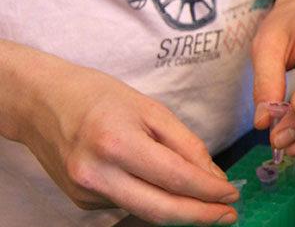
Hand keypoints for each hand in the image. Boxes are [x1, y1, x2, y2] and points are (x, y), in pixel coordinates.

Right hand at [10, 60, 238, 224]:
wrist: (42, 103)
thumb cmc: (99, 98)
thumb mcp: (152, 110)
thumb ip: (187, 145)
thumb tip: (214, 179)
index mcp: (117, 143)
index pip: (176, 179)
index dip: (210, 191)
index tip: (232, 194)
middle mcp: (98, 174)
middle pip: (162, 210)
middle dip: (202, 216)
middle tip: (229, 215)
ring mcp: (87, 192)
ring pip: (147, 213)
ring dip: (182, 214)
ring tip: (210, 208)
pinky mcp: (82, 201)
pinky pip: (129, 205)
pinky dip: (154, 201)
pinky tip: (165, 191)